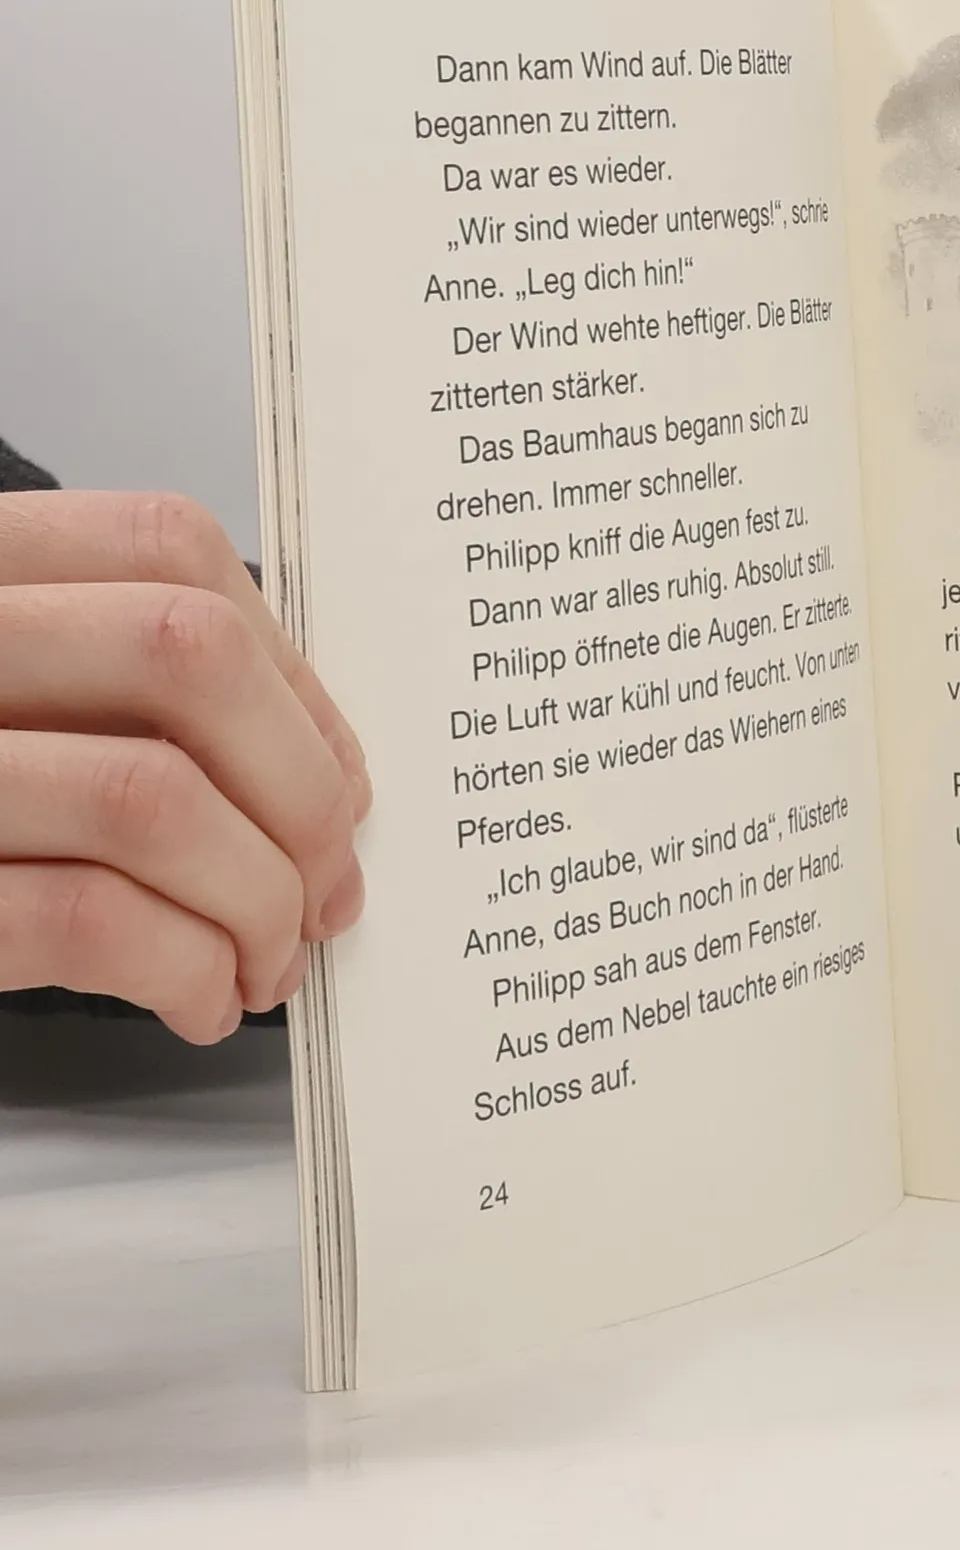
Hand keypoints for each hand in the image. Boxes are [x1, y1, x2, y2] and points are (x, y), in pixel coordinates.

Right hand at [0, 492, 370, 1041]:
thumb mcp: (27, 699)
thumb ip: (134, 694)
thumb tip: (329, 785)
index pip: (170, 550)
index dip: (291, 673)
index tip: (338, 778)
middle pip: (187, 655)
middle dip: (300, 789)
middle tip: (328, 885)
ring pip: (152, 797)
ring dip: (257, 898)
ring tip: (271, 957)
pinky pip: (86, 918)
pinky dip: (185, 968)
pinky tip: (200, 999)